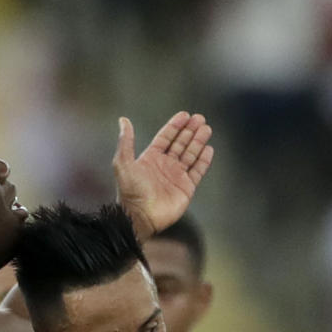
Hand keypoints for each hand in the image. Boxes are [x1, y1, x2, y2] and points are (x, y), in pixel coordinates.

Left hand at [114, 112, 212, 241]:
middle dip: (190, 131)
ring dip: (198, 142)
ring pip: (190, 155)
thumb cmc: (129, 192)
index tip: (185, 115)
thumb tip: (123, 120)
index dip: (175, 126)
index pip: (166, 137)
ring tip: (206, 129)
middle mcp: (165, 166)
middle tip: (200, 118)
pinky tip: (208, 149)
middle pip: (180, 143)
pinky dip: (203, 161)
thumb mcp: (123, 163)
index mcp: (151, 158)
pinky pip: (197, 171)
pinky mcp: (186, 188)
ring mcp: (176, 177)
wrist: (140, 217)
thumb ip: (126, 141)